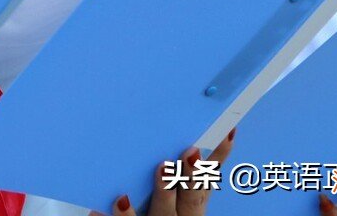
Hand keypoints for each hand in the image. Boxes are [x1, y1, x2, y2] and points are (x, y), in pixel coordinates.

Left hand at [92, 132, 237, 215]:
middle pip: (192, 198)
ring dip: (165, 191)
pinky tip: (109, 203)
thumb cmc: (160, 211)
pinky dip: (123, 215)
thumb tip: (184, 130)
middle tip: (192, 152)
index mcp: (191, 204)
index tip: (228, 131)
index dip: (219, 157)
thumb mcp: (178, 196)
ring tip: (163, 167)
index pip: (209, 179)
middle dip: (193, 175)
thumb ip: (180, 170)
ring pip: (165, 212)